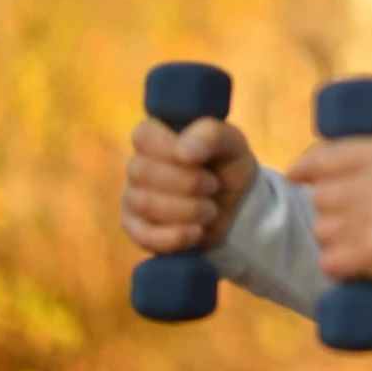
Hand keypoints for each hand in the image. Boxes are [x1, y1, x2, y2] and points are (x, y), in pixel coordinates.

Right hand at [121, 118, 259, 251]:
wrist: (238, 210)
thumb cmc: (229, 169)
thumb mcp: (233, 144)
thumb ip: (211, 135)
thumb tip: (183, 152)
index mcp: (155, 139)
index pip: (143, 135)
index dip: (172, 148)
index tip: (202, 160)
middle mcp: (138, 166)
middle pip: (142, 171)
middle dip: (189, 183)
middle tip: (214, 186)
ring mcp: (133, 198)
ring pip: (145, 203)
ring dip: (189, 210)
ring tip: (211, 210)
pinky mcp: (137, 229)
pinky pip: (144, 235)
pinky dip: (176, 236)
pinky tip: (197, 231)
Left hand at [287, 138, 371, 287]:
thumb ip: (344, 155)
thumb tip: (294, 173)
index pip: (324, 158)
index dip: (307, 170)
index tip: (301, 178)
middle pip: (319, 196)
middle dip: (329, 208)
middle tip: (356, 214)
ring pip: (321, 230)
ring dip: (333, 239)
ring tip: (361, 237)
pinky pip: (328, 261)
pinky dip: (337, 265)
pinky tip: (358, 259)